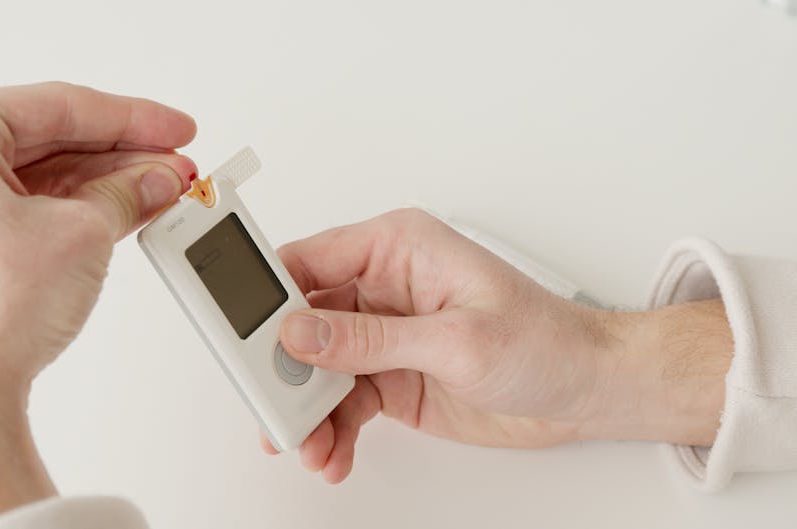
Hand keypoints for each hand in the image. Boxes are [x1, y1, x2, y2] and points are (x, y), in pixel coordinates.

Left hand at [0, 82, 196, 528]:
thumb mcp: (81, 231)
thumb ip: (126, 193)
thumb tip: (157, 180)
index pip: (60, 106)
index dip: (134, 118)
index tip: (175, 127)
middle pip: (53, 140)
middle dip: (126, 155)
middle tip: (177, 165)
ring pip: (46, 178)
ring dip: (110, 185)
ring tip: (164, 192)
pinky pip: (32, 210)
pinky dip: (82, 212)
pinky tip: (127, 213)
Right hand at [261, 209, 732, 482]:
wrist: (585, 391)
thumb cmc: (544, 340)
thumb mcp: (455, 339)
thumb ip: (371, 337)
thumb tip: (302, 332)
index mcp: (397, 249)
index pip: (309, 260)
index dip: (267, 294)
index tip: (234, 326)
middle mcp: (383, 287)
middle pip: (303, 319)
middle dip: (281, 365)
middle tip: (266, 401)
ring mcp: (385, 335)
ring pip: (317, 367)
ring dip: (305, 409)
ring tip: (306, 444)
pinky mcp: (391, 376)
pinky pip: (342, 400)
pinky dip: (331, 429)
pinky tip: (333, 452)